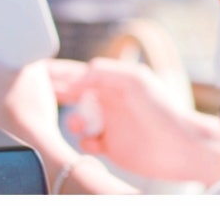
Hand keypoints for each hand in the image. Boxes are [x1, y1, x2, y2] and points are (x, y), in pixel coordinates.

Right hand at [48, 57, 219, 183]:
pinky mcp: (110, 146)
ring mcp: (110, 123)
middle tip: (40, 96)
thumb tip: (75, 78)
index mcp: (114, 81)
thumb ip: (103, 72)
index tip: (39, 72)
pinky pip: (86, 143)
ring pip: (77, 120)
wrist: (180, 146)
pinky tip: (94, 143)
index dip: (60, 72)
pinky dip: (84, 142)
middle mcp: (110, 100)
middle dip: (57, 95)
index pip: (80, 72)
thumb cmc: (162, 109)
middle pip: (74, 95)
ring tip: (80, 125)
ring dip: (73, 121)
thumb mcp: (134, 80)